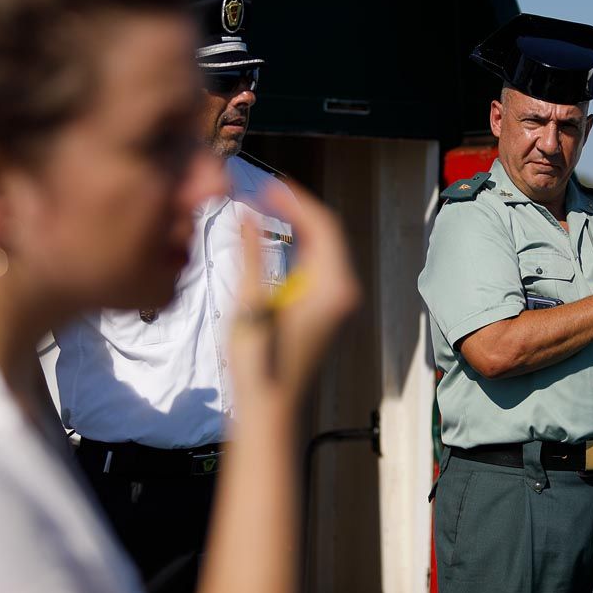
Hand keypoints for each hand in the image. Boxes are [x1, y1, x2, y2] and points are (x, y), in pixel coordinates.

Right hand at [228, 181, 360, 408]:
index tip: (269, 186)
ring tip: (269, 206)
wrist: (269, 406)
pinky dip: (301, 246)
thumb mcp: (250, 302)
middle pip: (327, 233)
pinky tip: (280, 237)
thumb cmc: (259, 362)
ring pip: (325, 247)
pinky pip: (321, 264)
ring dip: (300, 225)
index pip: (322, 226)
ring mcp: (339, 300)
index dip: (295, 200)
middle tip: (267, 191)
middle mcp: (344, 290)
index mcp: (333, 286)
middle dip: (298, 208)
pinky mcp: (329, 307)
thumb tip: (248, 213)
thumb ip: (251, 253)